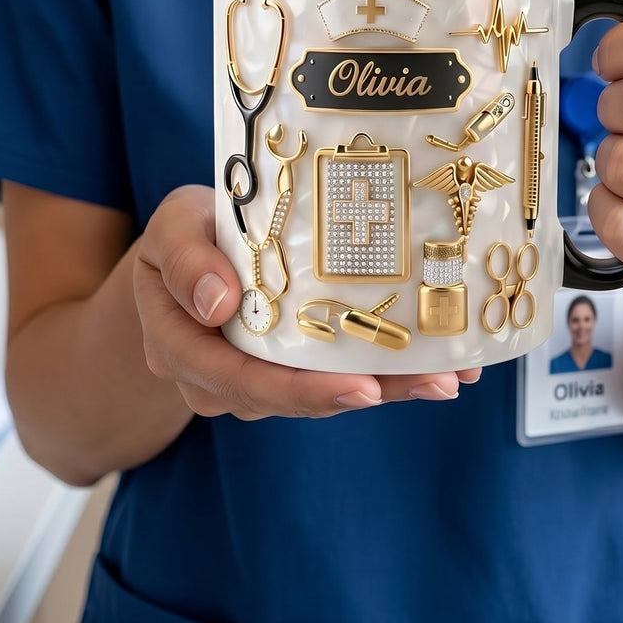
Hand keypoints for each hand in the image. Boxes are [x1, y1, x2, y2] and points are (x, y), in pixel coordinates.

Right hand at [132, 186, 479, 418]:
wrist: (189, 244)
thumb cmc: (185, 231)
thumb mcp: (172, 226)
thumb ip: (185, 258)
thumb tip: (218, 302)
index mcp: (181, 347)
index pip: (239, 379)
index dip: (300, 390)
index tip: (360, 387)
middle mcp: (220, 377)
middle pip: (293, 396)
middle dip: (367, 392)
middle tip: (433, 383)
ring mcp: (259, 375)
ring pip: (322, 389)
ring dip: (388, 386)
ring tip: (450, 375)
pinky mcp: (292, 364)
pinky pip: (336, 372)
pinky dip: (386, 370)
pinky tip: (441, 364)